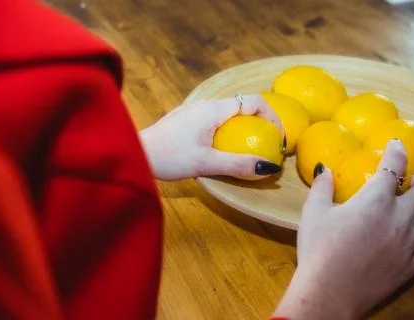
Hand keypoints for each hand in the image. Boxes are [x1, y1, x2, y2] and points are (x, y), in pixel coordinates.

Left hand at [139, 95, 283, 180]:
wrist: (135, 153)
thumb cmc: (168, 157)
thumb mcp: (206, 163)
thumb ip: (238, 164)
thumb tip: (268, 168)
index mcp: (214, 109)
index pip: (254, 102)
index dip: (272, 117)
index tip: (278, 139)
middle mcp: (205, 104)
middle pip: (243, 106)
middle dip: (260, 122)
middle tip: (267, 145)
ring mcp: (194, 110)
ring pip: (229, 113)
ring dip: (243, 127)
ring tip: (248, 149)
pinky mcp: (186, 120)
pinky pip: (215, 120)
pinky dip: (228, 131)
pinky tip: (223, 149)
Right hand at [273, 139, 413, 318]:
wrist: (328, 292)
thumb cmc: (318, 249)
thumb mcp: (313, 213)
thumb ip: (322, 187)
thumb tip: (324, 170)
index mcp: (375, 200)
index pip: (394, 167)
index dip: (397, 152)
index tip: (395, 145)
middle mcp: (399, 218)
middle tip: (405, 184)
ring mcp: (408, 244)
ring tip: (412, 210)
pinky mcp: (410, 267)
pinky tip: (408, 241)